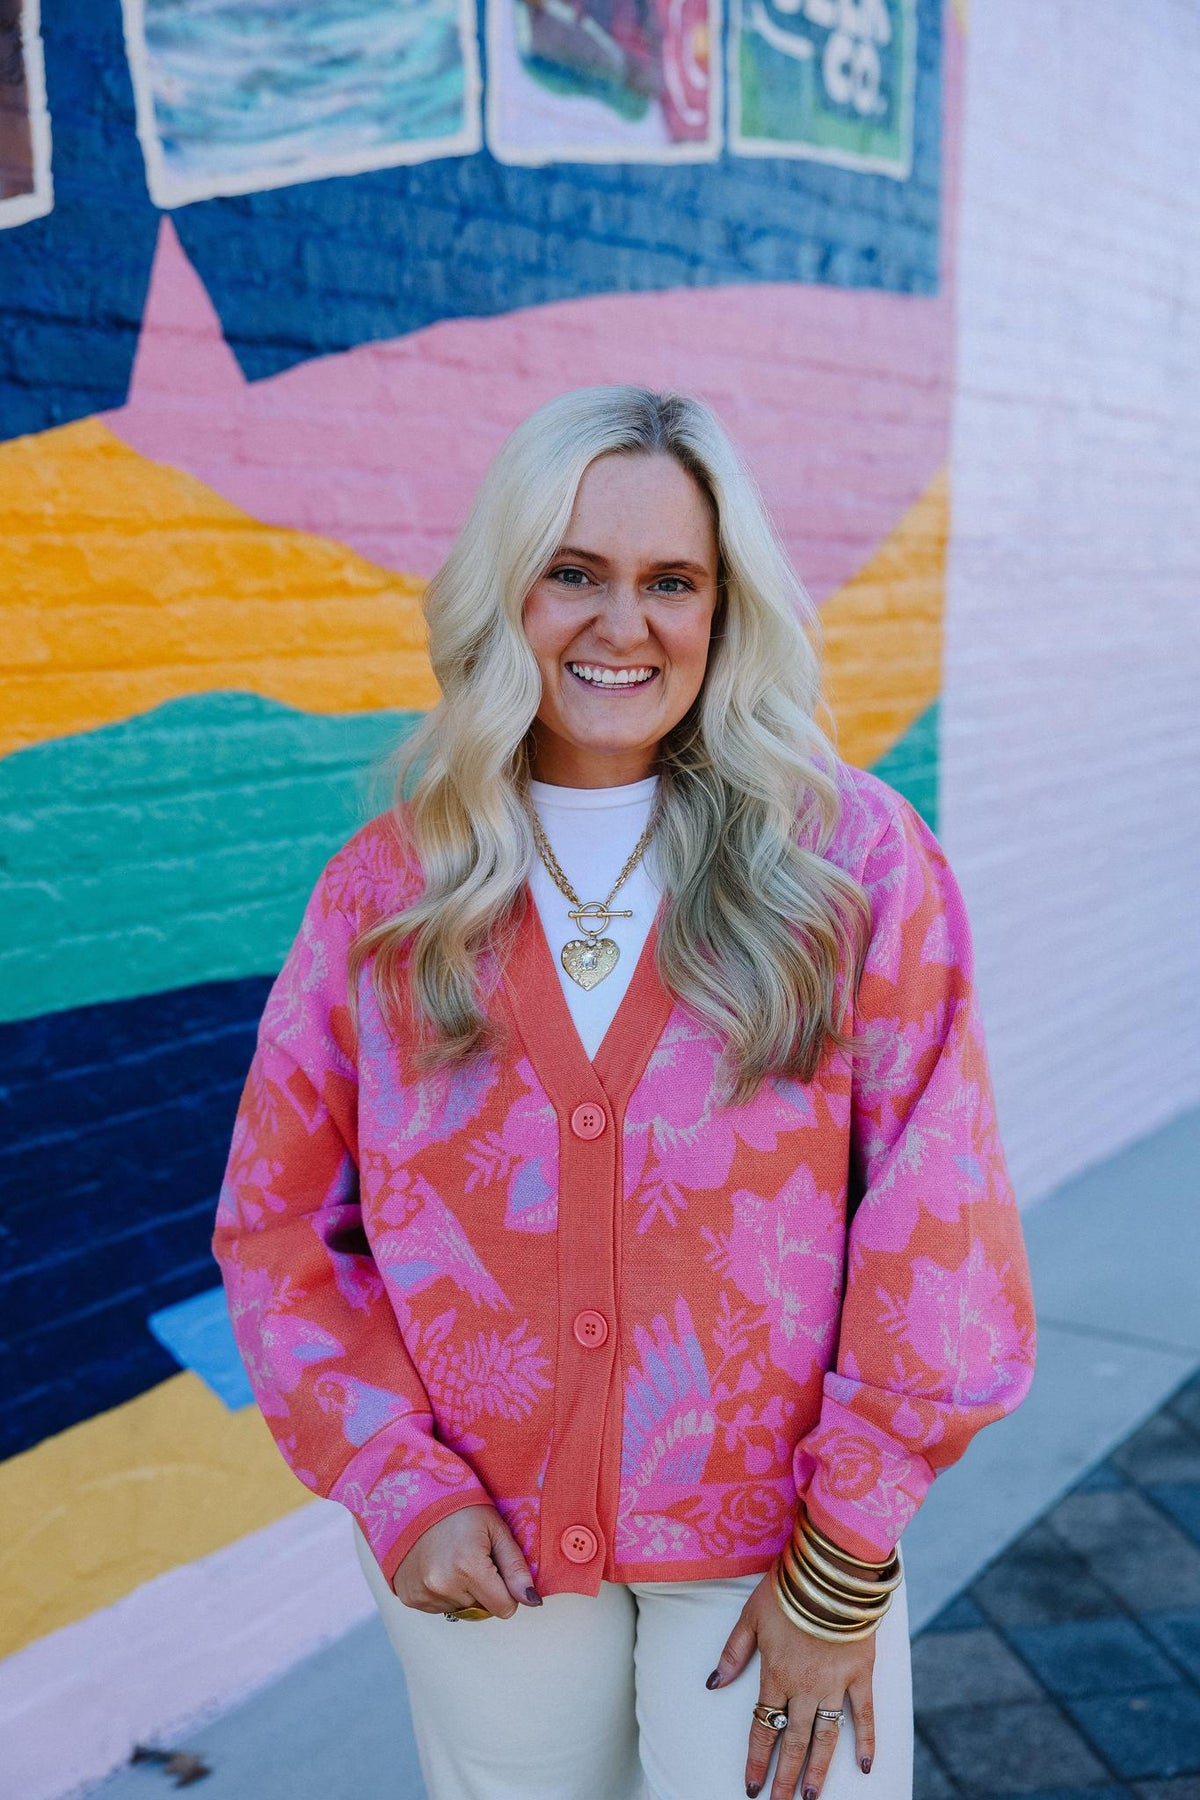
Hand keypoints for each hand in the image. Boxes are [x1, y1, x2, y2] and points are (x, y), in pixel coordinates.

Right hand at [390, 1503, 542, 1619]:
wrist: (414, 1499)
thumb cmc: (460, 1509)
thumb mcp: (496, 1529)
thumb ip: (516, 1567)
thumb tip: (533, 1601)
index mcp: (468, 1567)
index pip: (504, 1609)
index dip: (507, 1591)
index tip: (497, 1568)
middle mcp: (443, 1585)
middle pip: (482, 1609)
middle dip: (483, 1588)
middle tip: (472, 1557)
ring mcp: (423, 1593)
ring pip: (461, 1609)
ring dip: (462, 1591)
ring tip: (453, 1559)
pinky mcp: (410, 1597)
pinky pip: (439, 1608)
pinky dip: (442, 1593)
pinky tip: (437, 1567)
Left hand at [708, 1571, 875, 1799]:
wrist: (829, 1571)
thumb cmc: (787, 1589)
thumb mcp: (750, 1616)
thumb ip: (733, 1652)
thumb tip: (713, 1683)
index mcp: (775, 1674)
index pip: (764, 1728)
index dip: (757, 1760)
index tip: (752, 1787)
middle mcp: (805, 1686)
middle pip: (794, 1741)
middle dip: (785, 1777)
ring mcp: (835, 1683)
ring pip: (826, 1737)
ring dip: (819, 1770)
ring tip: (812, 1798)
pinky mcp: (861, 1674)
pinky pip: (864, 1715)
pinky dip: (866, 1741)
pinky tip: (864, 1767)